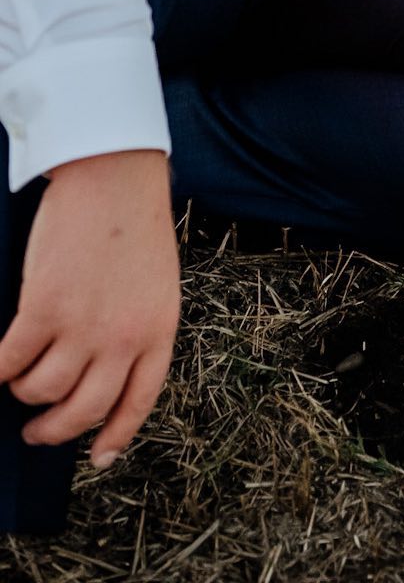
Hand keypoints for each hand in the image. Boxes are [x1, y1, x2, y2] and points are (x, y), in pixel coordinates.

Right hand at [0, 149, 179, 467]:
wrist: (114, 176)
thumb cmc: (133, 221)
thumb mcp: (156, 283)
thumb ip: (137, 327)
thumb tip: (104, 368)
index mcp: (158, 331)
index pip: (138, 402)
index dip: (115, 436)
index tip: (99, 458)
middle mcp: (123, 338)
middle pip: (84, 410)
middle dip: (55, 430)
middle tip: (37, 431)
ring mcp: (82, 327)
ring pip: (43, 390)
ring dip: (25, 393)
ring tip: (18, 384)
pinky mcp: (43, 309)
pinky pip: (10, 361)